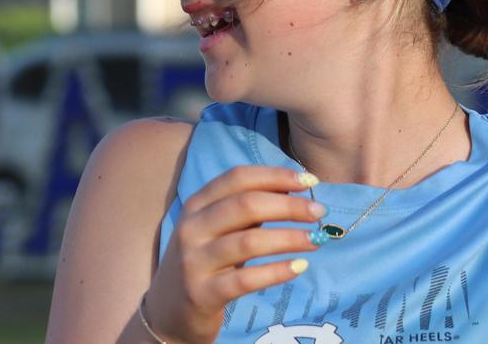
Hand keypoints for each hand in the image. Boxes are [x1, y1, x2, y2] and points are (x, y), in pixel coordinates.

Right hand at [141, 166, 324, 342]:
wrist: (168, 311)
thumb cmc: (202, 264)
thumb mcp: (214, 230)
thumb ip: (244, 211)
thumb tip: (292, 192)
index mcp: (196, 205)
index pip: (237, 178)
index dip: (275, 175)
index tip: (309, 181)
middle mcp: (191, 228)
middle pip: (245, 205)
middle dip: (288, 206)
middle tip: (319, 212)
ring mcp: (193, 261)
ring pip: (248, 241)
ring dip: (289, 238)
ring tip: (315, 240)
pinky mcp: (202, 293)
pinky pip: (245, 279)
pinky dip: (276, 271)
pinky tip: (299, 267)